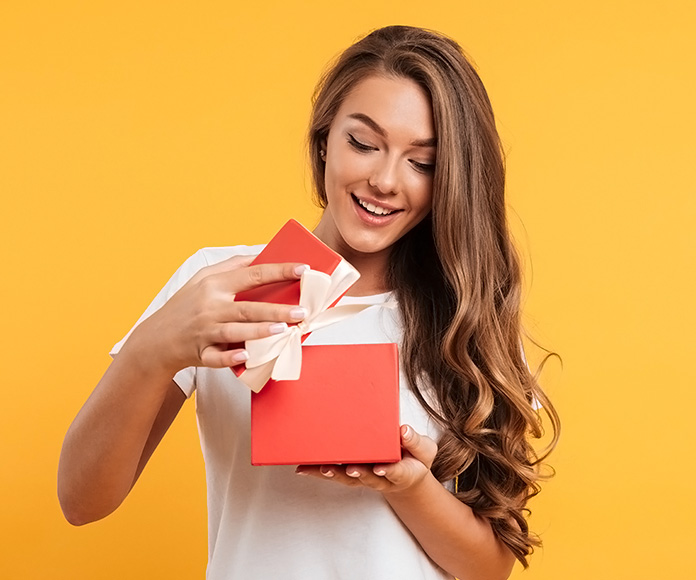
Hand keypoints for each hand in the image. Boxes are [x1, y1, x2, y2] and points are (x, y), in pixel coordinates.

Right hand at [127, 255, 308, 373]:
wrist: (156, 338)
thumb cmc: (187, 304)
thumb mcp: (203, 278)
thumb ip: (233, 264)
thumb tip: (262, 251)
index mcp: (215, 285)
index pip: (252, 274)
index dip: (279, 271)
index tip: (303, 269)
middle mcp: (210, 307)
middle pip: (248, 307)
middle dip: (276, 309)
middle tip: (302, 311)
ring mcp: (205, 331)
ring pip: (235, 331)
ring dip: (260, 331)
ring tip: (284, 330)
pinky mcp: (200, 353)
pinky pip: (216, 357)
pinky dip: (230, 357)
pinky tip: (246, 354)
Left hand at [295, 424, 437, 495]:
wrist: (407, 474)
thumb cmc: (414, 458)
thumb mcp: (424, 450)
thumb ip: (415, 442)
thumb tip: (404, 431)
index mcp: (401, 471)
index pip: (396, 472)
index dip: (388, 471)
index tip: (381, 468)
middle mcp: (380, 477)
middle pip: (367, 478)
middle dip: (357, 473)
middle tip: (349, 469)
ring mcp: (364, 476)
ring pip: (347, 478)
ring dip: (334, 474)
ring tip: (322, 469)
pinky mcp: (351, 472)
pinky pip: (335, 473)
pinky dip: (318, 472)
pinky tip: (303, 469)